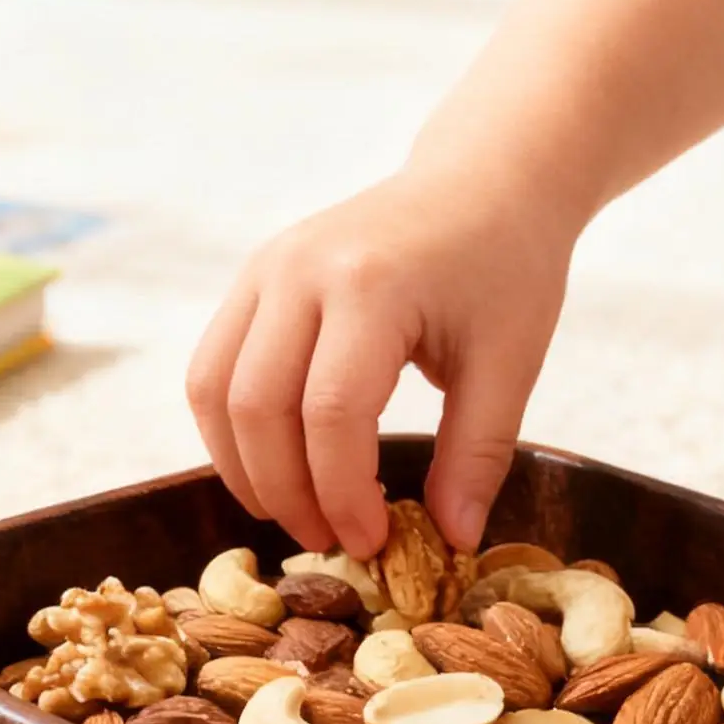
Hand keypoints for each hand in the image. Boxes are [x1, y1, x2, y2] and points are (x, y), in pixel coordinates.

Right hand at [187, 167, 574, 560]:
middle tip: (332, 540)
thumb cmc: (506, 266)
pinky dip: (232, 431)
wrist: (483, 181)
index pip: (330, 413)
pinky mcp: (253, 278)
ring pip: (214, 391)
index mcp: (371, 285)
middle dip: (287, 492)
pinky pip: (213, 368)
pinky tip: (278, 467)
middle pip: (256, 408)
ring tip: (297, 513)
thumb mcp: (511, 362)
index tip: (373, 541)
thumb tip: (453, 540)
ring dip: (244, 468)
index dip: (342, 493)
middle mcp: (300, 270)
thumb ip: (477, 454)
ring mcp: (266, 269)